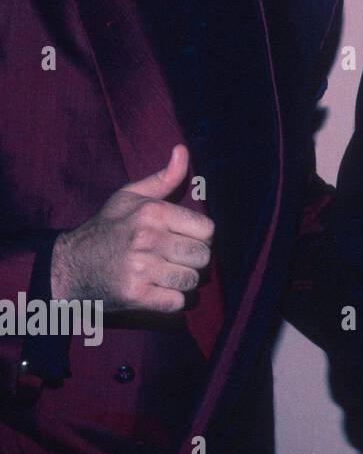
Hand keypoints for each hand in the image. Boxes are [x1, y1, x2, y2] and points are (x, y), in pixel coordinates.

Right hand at [50, 144, 211, 312]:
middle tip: (172, 259)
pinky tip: (156, 291)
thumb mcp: (129, 197)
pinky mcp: (135, 295)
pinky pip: (177, 302)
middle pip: (203, 257)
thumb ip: (163, 177)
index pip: (207, 230)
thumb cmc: (105, 229)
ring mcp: (141, 269)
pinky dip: (171, 300)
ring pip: (192, 280)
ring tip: (163, 274)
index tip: (182, 239)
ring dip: (182, 281)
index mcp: (152, 212)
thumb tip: (183, 150)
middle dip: (192, 260)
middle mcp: (148, 239)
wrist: (66, 267)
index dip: (199, 237)